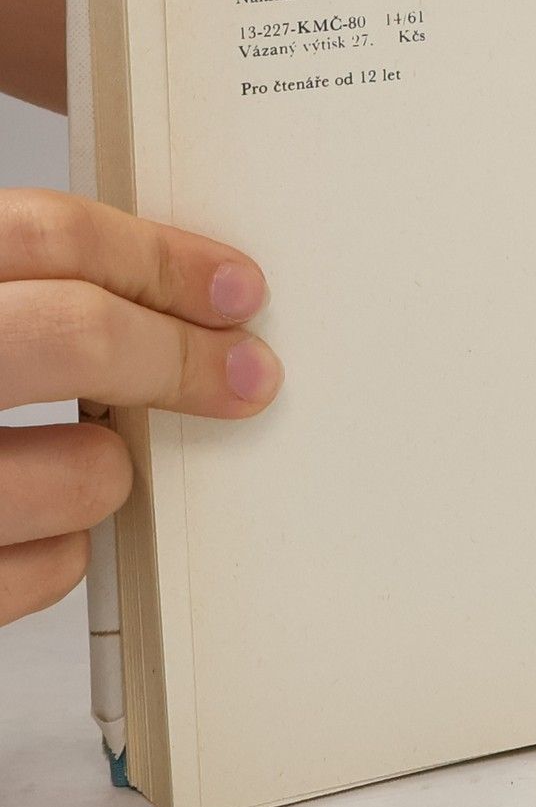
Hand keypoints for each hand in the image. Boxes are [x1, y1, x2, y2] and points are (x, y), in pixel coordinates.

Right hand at [0, 191, 280, 625]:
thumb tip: (155, 287)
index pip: (41, 235)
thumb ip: (8, 294)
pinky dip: (63, 553)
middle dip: (178, 357)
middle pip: (73, 335)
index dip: (159, 257)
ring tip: (84, 463)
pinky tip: (35, 533)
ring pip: (84, 469)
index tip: (233, 288)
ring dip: (110, 471)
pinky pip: (45, 572)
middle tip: (241, 375)